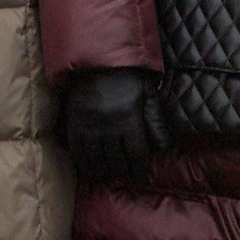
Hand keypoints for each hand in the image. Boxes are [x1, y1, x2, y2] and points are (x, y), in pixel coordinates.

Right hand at [64, 69, 170, 186]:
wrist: (95, 62)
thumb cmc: (126, 78)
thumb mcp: (147, 94)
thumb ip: (156, 121)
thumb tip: (165, 147)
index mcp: (129, 119)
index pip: (137, 155)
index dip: (139, 170)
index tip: (141, 177)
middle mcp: (109, 126)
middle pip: (117, 161)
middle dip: (123, 173)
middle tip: (125, 177)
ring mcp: (89, 127)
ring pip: (97, 160)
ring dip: (104, 173)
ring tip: (109, 177)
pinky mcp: (74, 125)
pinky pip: (79, 153)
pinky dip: (84, 165)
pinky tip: (90, 171)